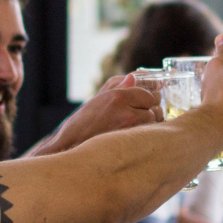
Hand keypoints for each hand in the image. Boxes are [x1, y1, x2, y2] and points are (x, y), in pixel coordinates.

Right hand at [26, 74, 160, 155]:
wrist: (70, 145)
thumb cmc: (82, 124)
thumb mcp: (98, 100)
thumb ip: (118, 88)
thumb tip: (133, 77)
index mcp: (116, 96)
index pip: (146, 94)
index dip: (147, 99)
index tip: (144, 103)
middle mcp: (124, 108)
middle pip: (153, 106)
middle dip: (150, 110)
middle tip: (142, 115)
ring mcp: (128, 125)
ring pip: (153, 120)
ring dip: (149, 123)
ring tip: (137, 127)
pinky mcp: (129, 139)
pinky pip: (148, 134)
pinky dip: (146, 134)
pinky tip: (137, 136)